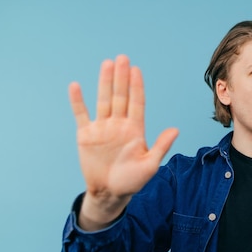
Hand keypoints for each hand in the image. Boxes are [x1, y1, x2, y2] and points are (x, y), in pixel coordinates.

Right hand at [69, 55, 177, 228]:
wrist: (110, 193)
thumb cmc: (132, 181)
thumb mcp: (150, 165)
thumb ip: (161, 146)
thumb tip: (175, 129)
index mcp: (135, 130)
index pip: (137, 103)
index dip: (137, 87)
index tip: (137, 70)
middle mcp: (119, 124)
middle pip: (120, 97)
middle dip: (122, 78)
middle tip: (122, 58)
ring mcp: (102, 128)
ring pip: (103, 100)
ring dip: (104, 83)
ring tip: (107, 64)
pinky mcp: (86, 135)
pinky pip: (81, 115)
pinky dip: (78, 101)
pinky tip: (76, 86)